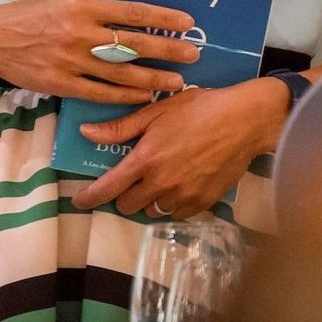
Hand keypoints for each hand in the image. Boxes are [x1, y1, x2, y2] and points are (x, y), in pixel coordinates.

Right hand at [0, 0, 200, 102]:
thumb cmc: (31, 15)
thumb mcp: (64, 1)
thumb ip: (95, 10)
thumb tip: (130, 16)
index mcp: (84, 6)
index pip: (133, 11)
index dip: (163, 18)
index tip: (187, 22)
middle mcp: (81, 32)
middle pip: (134, 44)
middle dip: (168, 50)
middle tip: (194, 54)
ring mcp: (72, 61)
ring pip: (122, 73)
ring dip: (153, 78)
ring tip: (176, 81)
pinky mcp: (62, 84)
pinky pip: (101, 93)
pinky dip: (125, 96)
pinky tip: (144, 96)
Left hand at [72, 78, 289, 216]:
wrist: (243, 121)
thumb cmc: (198, 109)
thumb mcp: (157, 111)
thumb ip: (121, 127)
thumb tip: (86, 132)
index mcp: (145, 159)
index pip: (108, 188)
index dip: (89, 197)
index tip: (78, 201)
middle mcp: (160, 184)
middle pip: (127, 205)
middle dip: (124, 194)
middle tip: (134, 175)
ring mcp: (182, 197)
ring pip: (151, 211)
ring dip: (149, 198)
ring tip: (160, 176)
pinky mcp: (201, 205)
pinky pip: (175, 212)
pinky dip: (171, 202)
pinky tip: (180, 181)